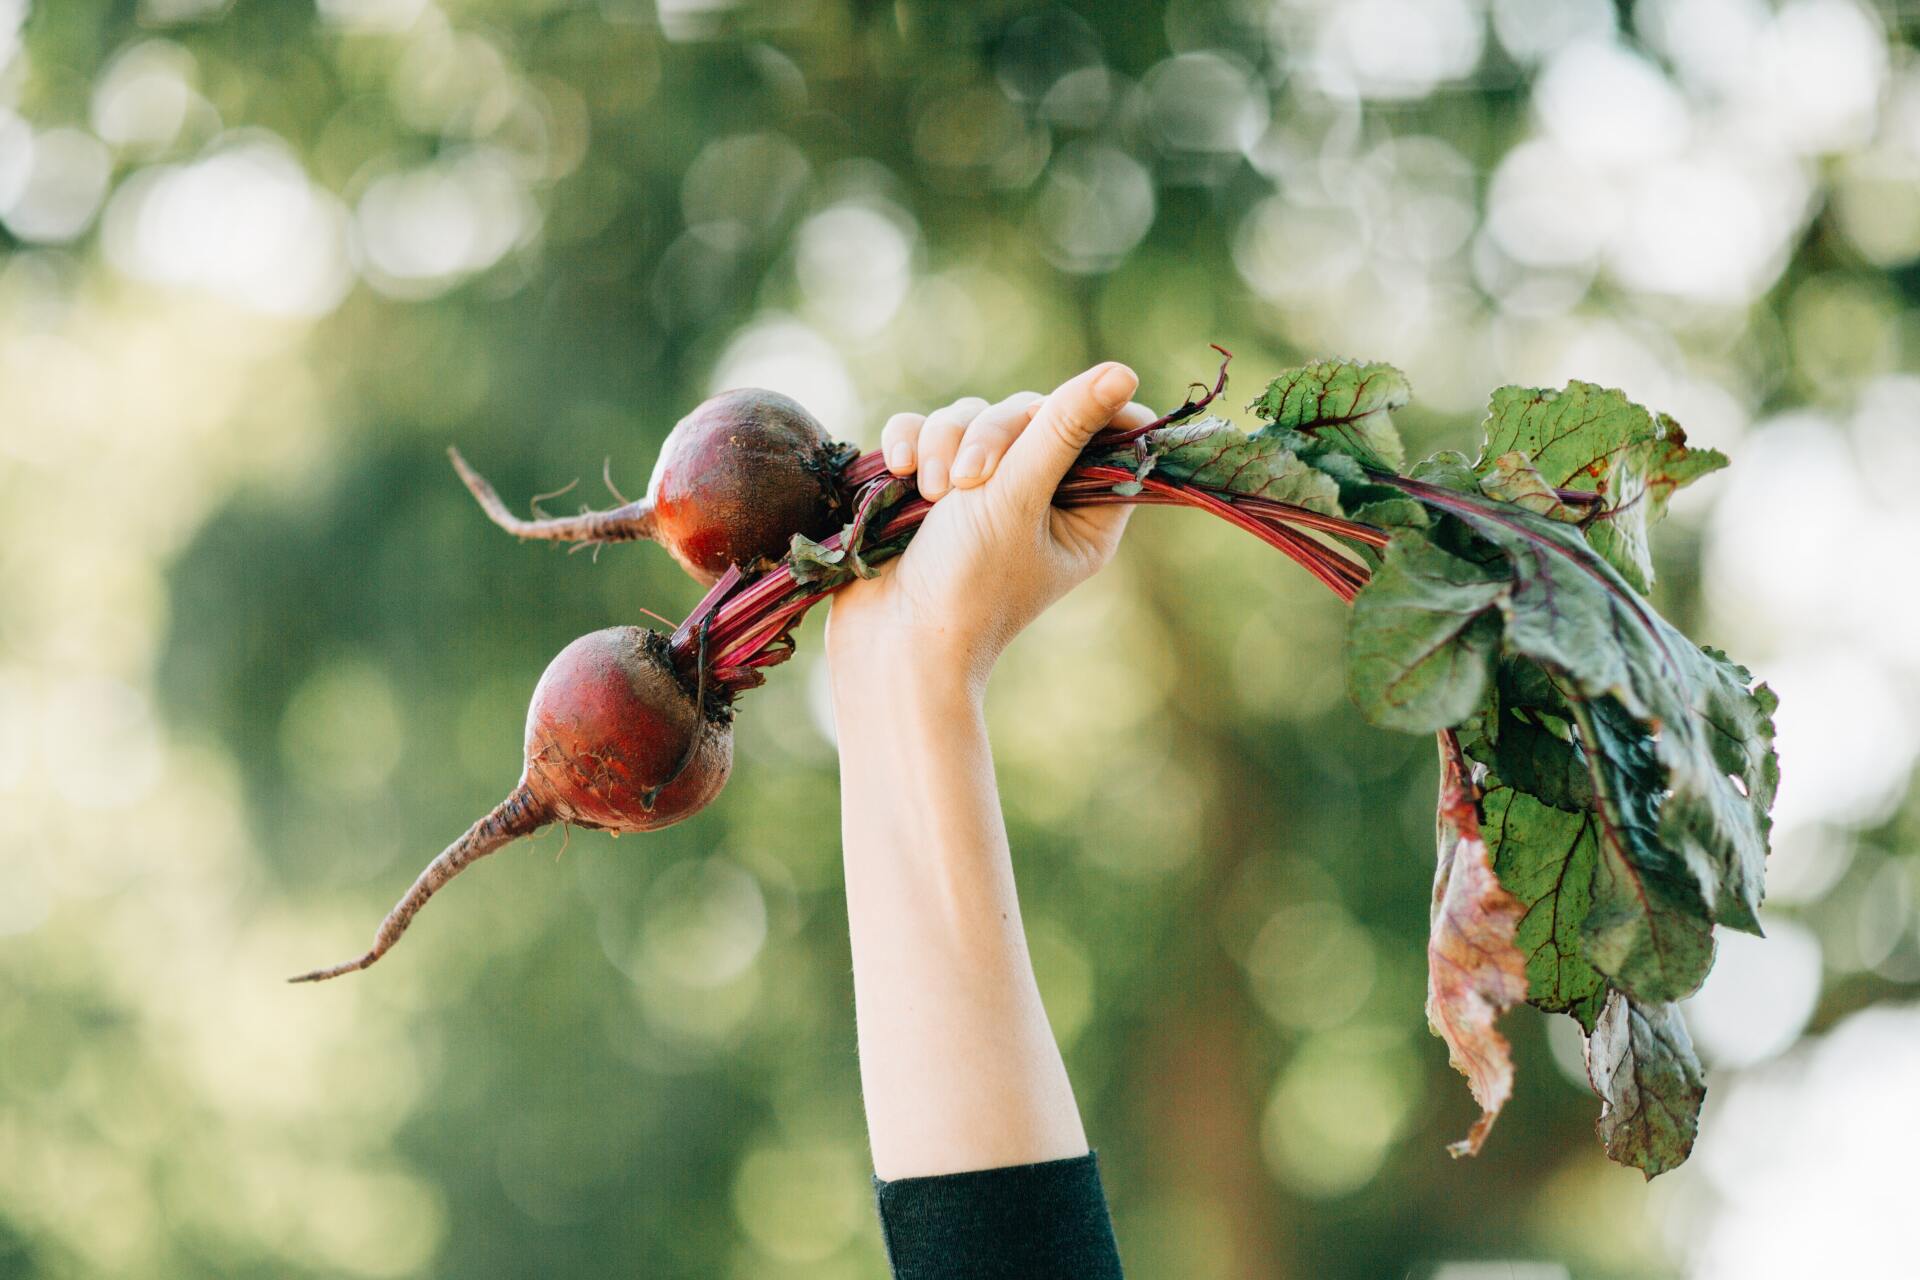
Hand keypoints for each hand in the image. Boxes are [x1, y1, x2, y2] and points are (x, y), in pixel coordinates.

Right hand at [825, 362, 1146, 689]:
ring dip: (943, 442)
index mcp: (1083, 513)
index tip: (1066, 410)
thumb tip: (1123, 371)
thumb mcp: (1018, 498)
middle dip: (990, 434)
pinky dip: (909, 442)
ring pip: (969, 416)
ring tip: (930, 492)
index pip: (1109, 438)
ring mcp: (978, 491)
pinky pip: (923, 430)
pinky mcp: (926, 485)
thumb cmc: (966, 585)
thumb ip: (1063, 429)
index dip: (1090, 412)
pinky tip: (898, 471)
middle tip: (968, 480)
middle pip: (1028, 414)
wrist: (888, 642)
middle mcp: (1036, 497)